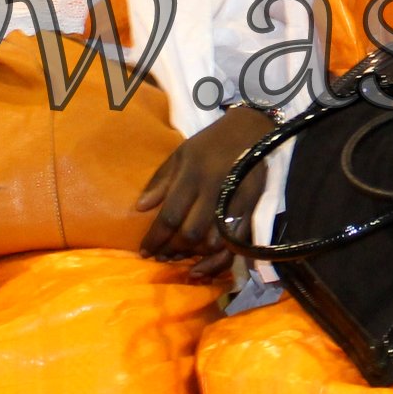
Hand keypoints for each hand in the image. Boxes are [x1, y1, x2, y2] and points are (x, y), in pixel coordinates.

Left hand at [137, 103, 273, 269]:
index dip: (155, 239)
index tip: (144, 252)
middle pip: (190, 232)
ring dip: (195, 256)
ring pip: (213, 241)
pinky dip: (219, 257)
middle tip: (162, 257)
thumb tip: (140, 209)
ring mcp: (235, 200)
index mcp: (192, 174)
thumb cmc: (211, 142)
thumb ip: (160, 180)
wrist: (252, 129)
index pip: (169, 215)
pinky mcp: (252, 208)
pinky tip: (207, 264)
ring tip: (182, 260)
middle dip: (173, 250)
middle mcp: (213, 190)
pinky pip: (235, 241)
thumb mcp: (181, 153)